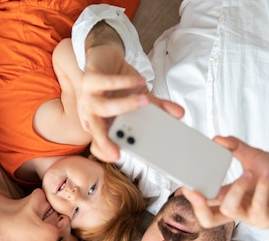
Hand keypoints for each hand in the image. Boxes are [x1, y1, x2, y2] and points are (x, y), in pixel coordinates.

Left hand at [78, 24, 183, 161]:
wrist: (104, 56)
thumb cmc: (119, 83)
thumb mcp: (140, 98)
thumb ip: (158, 108)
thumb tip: (180, 114)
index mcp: (102, 124)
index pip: (97, 144)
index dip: (104, 151)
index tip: (118, 156)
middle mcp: (92, 114)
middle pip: (97, 131)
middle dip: (105, 142)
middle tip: (117, 152)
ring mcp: (88, 96)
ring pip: (103, 107)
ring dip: (126, 105)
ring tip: (146, 101)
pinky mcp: (90, 78)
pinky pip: (105, 83)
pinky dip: (124, 83)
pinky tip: (141, 81)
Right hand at [180, 136, 268, 228]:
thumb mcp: (258, 157)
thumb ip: (237, 148)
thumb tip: (218, 138)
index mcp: (231, 195)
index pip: (205, 200)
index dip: (191, 196)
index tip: (183, 184)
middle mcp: (238, 209)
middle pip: (208, 219)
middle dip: (198, 207)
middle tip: (195, 191)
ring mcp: (251, 217)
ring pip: (230, 210)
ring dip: (237, 189)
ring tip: (250, 173)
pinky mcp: (267, 220)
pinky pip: (257, 209)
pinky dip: (260, 190)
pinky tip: (266, 176)